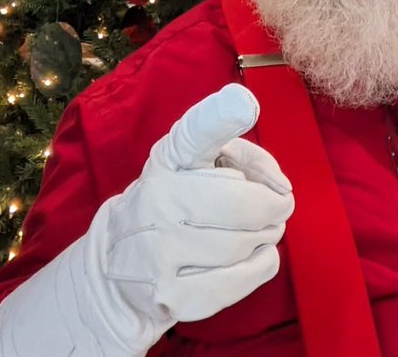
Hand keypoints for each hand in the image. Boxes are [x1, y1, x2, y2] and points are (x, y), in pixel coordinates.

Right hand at [103, 83, 293, 324]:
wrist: (117, 265)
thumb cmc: (175, 201)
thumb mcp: (195, 163)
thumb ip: (244, 157)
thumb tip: (281, 187)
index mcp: (168, 160)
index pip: (194, 134)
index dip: (220, 117)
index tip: (244, 102)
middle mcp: (157, 200)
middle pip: (241, 204)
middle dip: (271, 207)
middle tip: (276, 208)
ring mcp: (158, 251)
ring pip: (243, 244)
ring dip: (266, 237)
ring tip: (259, 232)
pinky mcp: (169, 294)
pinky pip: (238, 280)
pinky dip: (260, 266)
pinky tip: (257, 256)